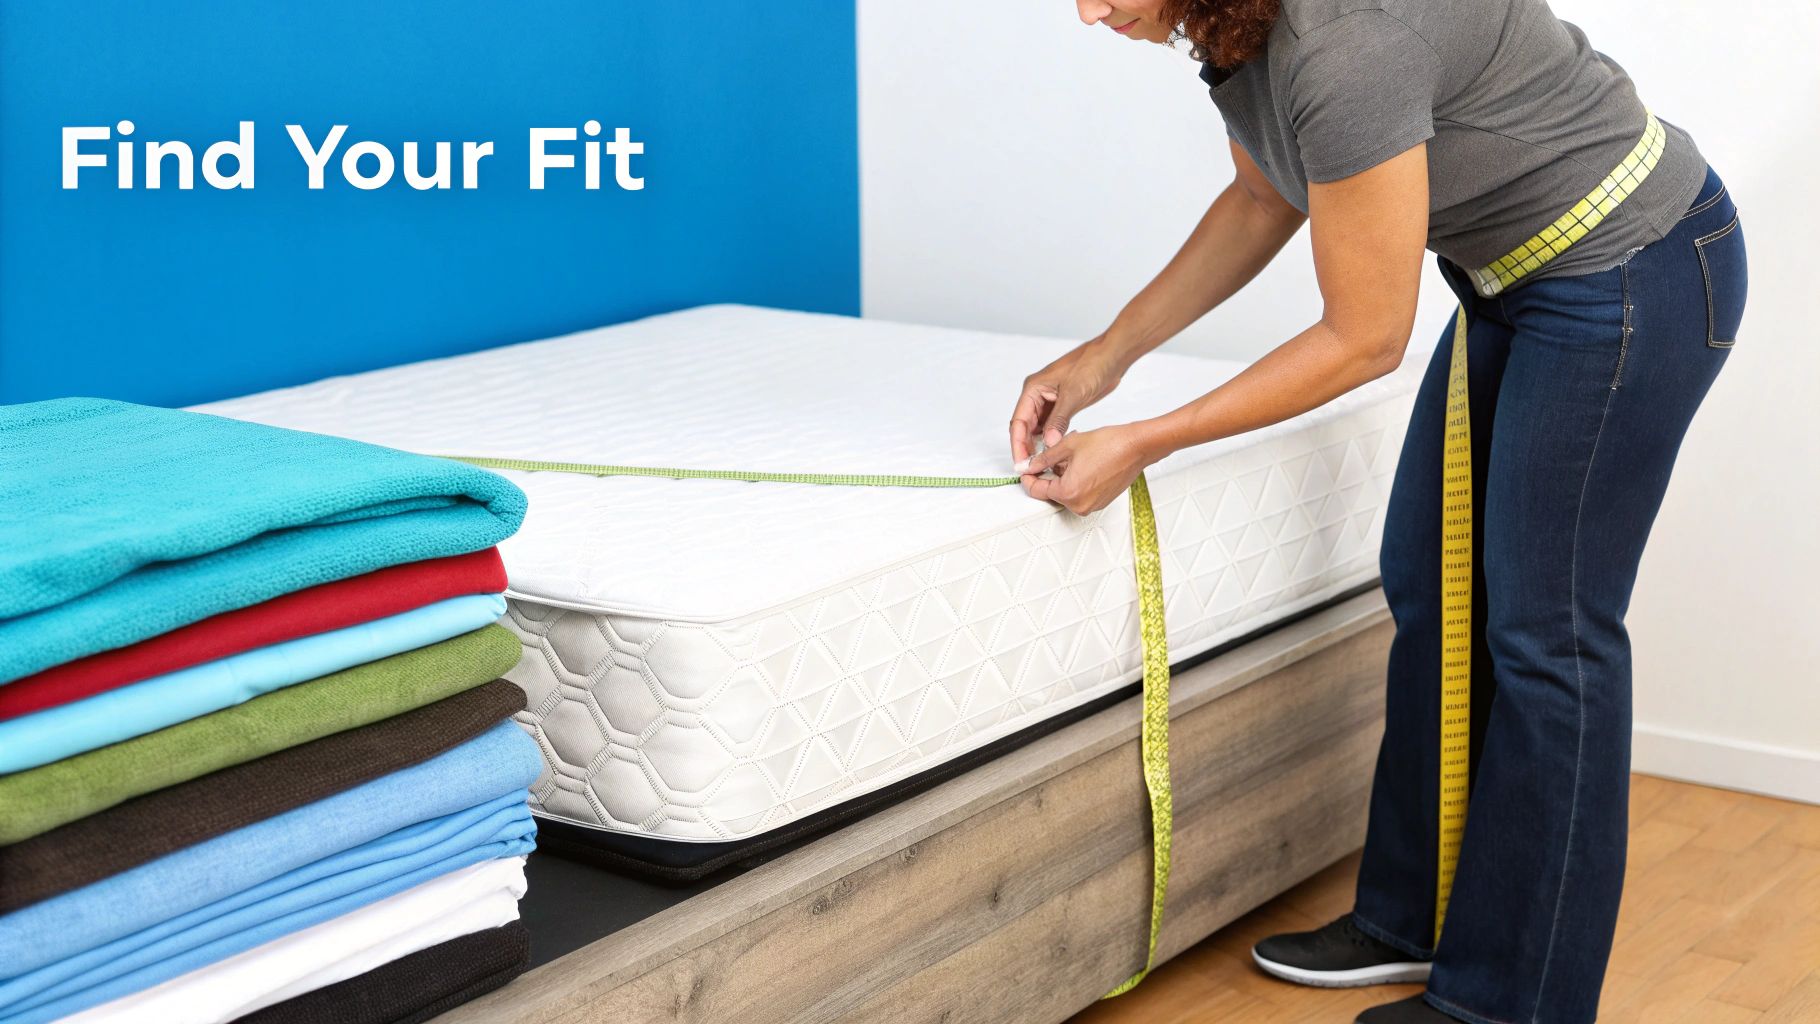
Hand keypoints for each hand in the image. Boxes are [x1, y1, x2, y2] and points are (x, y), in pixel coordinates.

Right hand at [1009, 336, 1129, 464]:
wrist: (1113, 356)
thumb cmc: (1091, 366)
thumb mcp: (1073, 395)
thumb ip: (1058, 420)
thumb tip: (1048, 443)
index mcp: (1033, 389)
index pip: (1018, 422)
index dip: (1018, 444)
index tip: (1022, 462)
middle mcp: (1038, 394)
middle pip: (1025, 426)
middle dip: (1026, 447)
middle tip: (1032, 467)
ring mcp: (1050, 399)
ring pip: (1038, 427)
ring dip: (1039, 444)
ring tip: (1043, 463)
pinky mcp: (1062, 404)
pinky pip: (1051, 425)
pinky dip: (1052, 437)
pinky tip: (1055, 450)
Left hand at [1014, 422, 1163, 515]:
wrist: (1137, 447)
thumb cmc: (1109, 444)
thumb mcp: (1067, 446)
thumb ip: (1043, 458)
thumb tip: (1028, 466)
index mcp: (1068, 493)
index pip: (1037, 490)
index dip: (1028, 477)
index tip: (1027, 467)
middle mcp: (1079, 505)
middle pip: (1052, 492)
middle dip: (1049, 474)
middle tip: (1055, 454)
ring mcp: (1092, 506)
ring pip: (1066, 492)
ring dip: (1064, 476)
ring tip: (1075, 456)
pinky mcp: (1101, 502)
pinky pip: (1080, 493)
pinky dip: (1077, 480)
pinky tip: (1085, 463)